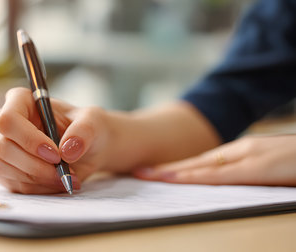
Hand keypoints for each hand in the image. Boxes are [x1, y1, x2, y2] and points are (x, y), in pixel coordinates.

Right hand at [0, 87, 110, 193]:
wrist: (88, 150)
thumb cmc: (87, 129)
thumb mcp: (93, 122)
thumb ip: (83, 131)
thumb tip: (67, 150)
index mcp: (21, 101)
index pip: (8, 119)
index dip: (29, 139)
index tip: (56, 154)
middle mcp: (7, 124)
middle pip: (3, 147)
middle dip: (36, 165)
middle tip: (64, 172)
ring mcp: (2, 147)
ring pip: (3, 167)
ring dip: (38, 179)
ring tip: (66, 178)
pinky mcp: (6, 171)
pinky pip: (13, 184)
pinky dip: (38, 188)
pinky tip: (58, 183)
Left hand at [133, 135, 295, 185]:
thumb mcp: (270, 166)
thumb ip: (247, 172)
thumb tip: (226, 182)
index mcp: (241, 153)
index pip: (202, 162)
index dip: (176, 168)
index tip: (155, 173)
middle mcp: (238, 151)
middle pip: (195, 162)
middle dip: (166, 168)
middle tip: (139, 172)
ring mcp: (247, 156)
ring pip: (202, 166)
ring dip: (173, 171)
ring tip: (147, 175)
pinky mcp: (257, 166)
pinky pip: (220, 174)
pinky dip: (196, 177)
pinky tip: (178, 179)